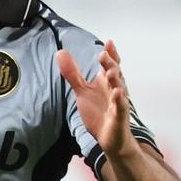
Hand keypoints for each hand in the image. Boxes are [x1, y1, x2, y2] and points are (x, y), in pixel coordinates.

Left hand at [57, 39, 133, 156]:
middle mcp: (115, 89)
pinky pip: (120, 107)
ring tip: (110, 71)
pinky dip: (120, 100)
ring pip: (119, 88)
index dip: (110, 54)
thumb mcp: (82, 91)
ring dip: (116, 80)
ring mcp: (118, 102)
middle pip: (115, 73)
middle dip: (110, 64)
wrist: (108, 138)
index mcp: (106, 82)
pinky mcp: (119, 116)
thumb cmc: (99, 112)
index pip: (110, 65)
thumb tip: (60, 52)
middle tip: (103, 54)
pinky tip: (117, 93)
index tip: (108, 43)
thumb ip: (73, 73)